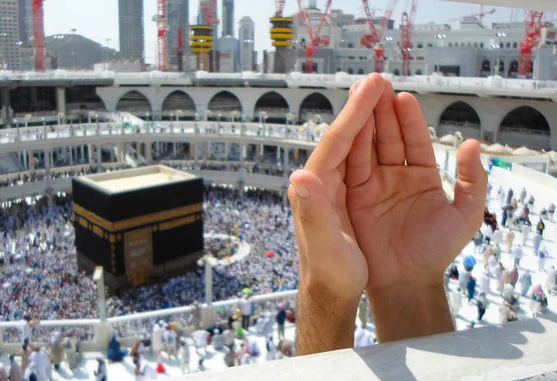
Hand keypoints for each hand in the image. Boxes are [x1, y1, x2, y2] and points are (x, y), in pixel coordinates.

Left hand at [288, 74, 385, 353]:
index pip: (335, 142)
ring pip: (353, 146)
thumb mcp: (325, 247)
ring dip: (368, 119)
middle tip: (378, 79)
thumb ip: (311, 212)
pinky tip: (381, 129)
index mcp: (314, 189)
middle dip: (361, 108)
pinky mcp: (347, 196)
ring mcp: (334, 188)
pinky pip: (362, 162)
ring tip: (381, 93)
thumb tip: (299, 175)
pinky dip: (373, 141)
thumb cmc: (331, 274)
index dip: (355, 113)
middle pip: (344, 137)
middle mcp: (321, 182)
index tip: (373, 87)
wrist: (332, 292)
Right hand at [346, 78, 486, 340]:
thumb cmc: (436, 250)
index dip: (409, 118)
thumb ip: (472, 180)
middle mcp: (395, 175)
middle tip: (374, 84)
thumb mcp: (465, 215)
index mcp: (421, 176)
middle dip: (381, 110)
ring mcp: (373, 184)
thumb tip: (473, 144)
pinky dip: (350, 145)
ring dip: (363, 120)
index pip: (415, 139)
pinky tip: (348, 125)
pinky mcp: (354, 195)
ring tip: (358, 95)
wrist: (406, 280)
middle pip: (387, 136)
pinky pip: (352, 166)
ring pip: (368, 145)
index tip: (402, 96)